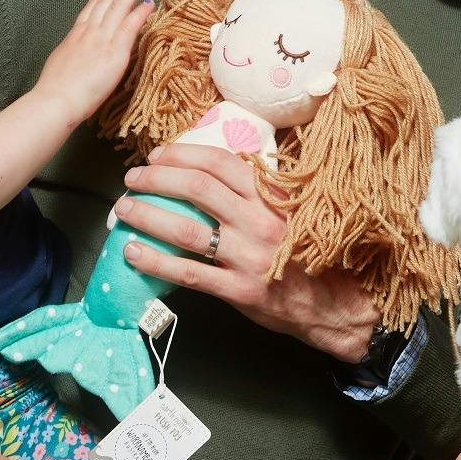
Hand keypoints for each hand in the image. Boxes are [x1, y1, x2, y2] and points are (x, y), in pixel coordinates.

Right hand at [32, 0, 153, 123]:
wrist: (55, 100)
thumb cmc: (55, 90)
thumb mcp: (61, 62)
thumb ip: (73, 52)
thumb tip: (78, 50)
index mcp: (76, 34)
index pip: (94, 5)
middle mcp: (89, 32)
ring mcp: (102, 40)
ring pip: (119, 6)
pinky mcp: (114, 52)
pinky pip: (129, 27)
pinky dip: (140, 13)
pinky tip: (150, 1)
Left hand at [115, 143, 379, 362]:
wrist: (337, 305)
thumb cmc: (310, 255)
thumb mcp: (294, 212)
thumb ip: (262, 191)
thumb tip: (221, 168)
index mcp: (272, 198)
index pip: (220, 163)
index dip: (183, 154)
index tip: (157, 155)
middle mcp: (259, 222)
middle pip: (197, 188)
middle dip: (156, 178)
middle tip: (132, 179)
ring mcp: (248, 257)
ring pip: (186, 229)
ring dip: (147, 215)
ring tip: (123, 210)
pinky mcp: (240, 290)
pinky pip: (189, 273)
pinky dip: (155, 261)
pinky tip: (132, 253)